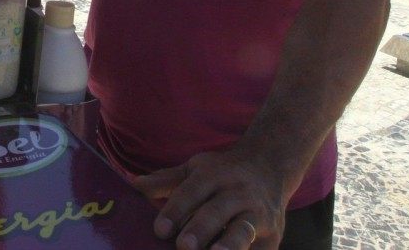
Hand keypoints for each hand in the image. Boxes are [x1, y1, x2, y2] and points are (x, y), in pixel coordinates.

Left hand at [132, 148, 286, 249]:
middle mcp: (237, 192)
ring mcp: (257, 214)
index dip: (175, 210)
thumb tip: (135, 185)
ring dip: (229, 244)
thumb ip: (166, 180)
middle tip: (183, 246)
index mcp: (214, 175)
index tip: (160, 230)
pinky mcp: (273, 235)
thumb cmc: (224, 172)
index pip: (191, 191)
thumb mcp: (195, 169)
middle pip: (216, 211)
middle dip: (200, 228)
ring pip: (243, 230)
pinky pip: (259, 248)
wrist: (271, 167)